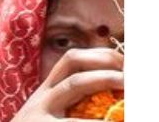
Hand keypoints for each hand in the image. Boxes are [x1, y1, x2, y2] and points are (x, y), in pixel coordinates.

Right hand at [7, 48, 122, 121]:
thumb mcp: (47, 117)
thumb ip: (68, 105)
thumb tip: (109, 97)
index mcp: (47, 92)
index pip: (71, 60)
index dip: (99, 56)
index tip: (123, 61)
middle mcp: (43, 97)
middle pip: (72, 64)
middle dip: (103, 62)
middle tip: (129, 71)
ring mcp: (42, 111)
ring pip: (73, 84)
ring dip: (103, 79)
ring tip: (126, 85)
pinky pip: (74, 121)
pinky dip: (96, 121)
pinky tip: (112, 121)